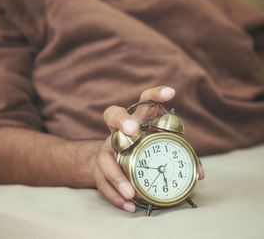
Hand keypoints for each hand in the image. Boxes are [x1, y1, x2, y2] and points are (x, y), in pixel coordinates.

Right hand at [93, 86, 180, 212]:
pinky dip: (115, 196)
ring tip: (131, 192)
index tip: (171, 92)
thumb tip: (199, 174)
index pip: (143, 103)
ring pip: (105, 158)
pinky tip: (129, 205)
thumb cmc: (139, 153)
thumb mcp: (157, 150)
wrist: (106, 165)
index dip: (154, 95)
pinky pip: (103, 183)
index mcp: (136, 122)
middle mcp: (117, 132)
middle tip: (132, 130)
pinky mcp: (98, 170)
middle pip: (112, 115)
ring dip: (118, 175)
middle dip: (122, 120)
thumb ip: (178, 158)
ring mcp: (105, 150)